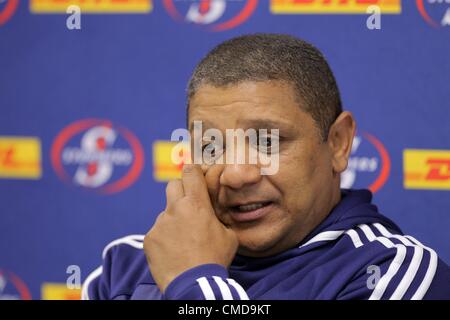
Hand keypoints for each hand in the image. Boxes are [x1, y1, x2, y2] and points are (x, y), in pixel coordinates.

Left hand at [143, 164, 238, 291]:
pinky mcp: (150, 238)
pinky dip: (165, 238)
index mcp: (197, 204)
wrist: (193, 283)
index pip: (191, 172)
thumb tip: (214, 215)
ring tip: (183, 240)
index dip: (193, 170)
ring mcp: (160, 223)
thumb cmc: (214, 259)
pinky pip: (157, 231)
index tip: (195, 174)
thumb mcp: (229, 236)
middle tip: (189, 205)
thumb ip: (218, 219)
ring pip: (166, 212)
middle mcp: (175, 209)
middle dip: (181, 190)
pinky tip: (174, 251)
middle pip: (173, 184)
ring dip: (174, 219)